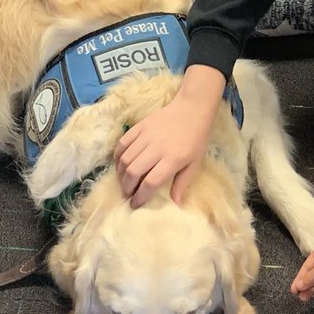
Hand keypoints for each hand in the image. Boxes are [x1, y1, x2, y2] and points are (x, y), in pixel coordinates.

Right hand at [115, 87, 217, 207]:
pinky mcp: (140, 126)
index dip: (140, 196)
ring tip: (124, 180)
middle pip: (133, 171)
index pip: (150, 182)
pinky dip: (118, 155)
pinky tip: (120, 162)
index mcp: (172, 159)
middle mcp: (157, 148)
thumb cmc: (196, 138)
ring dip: (121, 173)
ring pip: (125, 158)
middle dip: (127, 186)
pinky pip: (123, 142)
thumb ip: (183, 183)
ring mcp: (146, 136)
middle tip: (127, 193)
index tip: (135, 204)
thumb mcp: (195, 163)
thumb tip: (175, 204)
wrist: (192, 109)